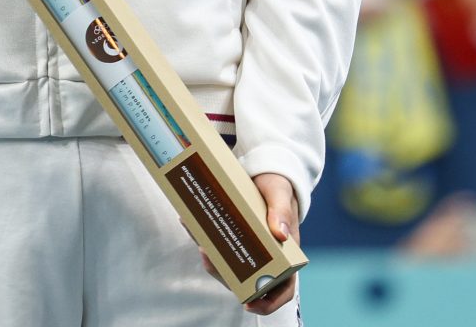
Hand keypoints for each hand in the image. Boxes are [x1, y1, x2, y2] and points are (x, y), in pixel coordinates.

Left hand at [191, 174, 299, 312]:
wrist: (265, 172)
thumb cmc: (279, 187)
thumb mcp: (281, 194)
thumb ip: (281, 212)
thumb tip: (280, 234)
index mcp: (285, 255)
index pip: (282, 289)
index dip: (267, 303)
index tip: (249, 304)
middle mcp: (264, 257)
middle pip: (246, 280)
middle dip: (223, 273)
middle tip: (206, 254)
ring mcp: (246, 248)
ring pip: (226, 264)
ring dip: (209, 255)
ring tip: (196, 236)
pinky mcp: (230, 236)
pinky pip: (215, 244)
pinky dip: (202, 236)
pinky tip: (189, 221)